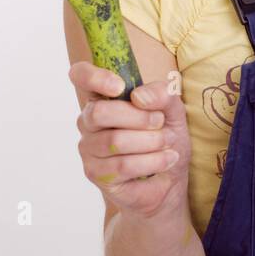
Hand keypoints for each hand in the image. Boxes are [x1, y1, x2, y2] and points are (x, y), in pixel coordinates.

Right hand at [70, 61, 190, 219]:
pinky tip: (167, 160)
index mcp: (103, 97)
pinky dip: (154, 161)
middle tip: (160, 123)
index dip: (95, 77)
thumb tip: (140, 97)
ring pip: (115, 141)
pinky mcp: (96, 174)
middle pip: (100, 112)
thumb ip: (162, 94)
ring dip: (152, 142)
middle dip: (139, 118)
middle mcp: (88, 121)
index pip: (81, 76)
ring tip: (168, 143)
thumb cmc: (166, 138)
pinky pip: (124, 165)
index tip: (120, 86)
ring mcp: (89, 149)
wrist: (170, 178)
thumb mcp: (173, 111)